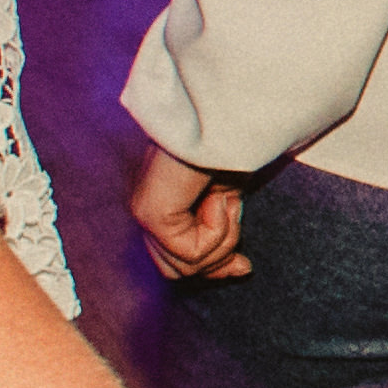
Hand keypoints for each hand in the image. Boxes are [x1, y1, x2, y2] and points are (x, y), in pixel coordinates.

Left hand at [129, 147, 247, 282]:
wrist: (226, 116)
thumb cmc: (231, 147)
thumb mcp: (232, 201)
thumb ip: (224, 238)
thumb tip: (242, 270)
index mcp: (160, 205)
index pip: (172, 264)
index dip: (211, 268)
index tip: (243, 266)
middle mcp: (144, 210)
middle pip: (177, 272)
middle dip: (215, 261)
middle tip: (239, 247)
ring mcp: (144, 211)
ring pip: (185, 267)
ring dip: (221, 240)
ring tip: (226, 202)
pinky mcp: (151, 212)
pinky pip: (191, 250)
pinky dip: (218, 229)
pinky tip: (217, 196)